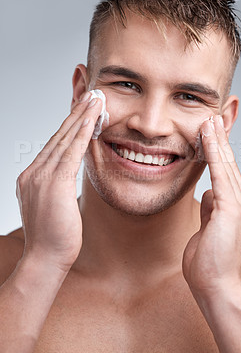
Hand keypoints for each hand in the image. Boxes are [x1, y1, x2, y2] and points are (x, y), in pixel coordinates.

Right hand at [16, 93, 101, 270]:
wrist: (44, 259)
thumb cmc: (54, 237)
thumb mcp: (53, 206)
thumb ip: (57, 187)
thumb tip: (66, 178)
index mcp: (33, 176)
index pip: (55, 144)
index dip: (69, 125)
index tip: (82, 109)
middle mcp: (34, 171)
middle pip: (58, 136)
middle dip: (76, 113)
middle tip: (90, 94)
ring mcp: (41, 176)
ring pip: (64, 139)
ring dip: (81, 116)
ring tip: (95, 98)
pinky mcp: (54, 183)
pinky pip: (71, 152)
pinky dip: (81, 133)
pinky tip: (92, 119)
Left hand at [182, 115, 240, 297]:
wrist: (215, 288)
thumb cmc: (209, 264)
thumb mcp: (207, 231)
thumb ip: (210, 211)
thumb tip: (208, 194)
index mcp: (237, 211)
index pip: (227, 176)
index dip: (220, 155)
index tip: (212, 137)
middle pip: (230, 167)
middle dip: (220, 142)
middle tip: (213, 119)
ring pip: (227, 168)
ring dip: (217, 143)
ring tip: (210, 122)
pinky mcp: (232, 211)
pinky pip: (221, 177)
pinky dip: (215, 156)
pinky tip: (209, 139)